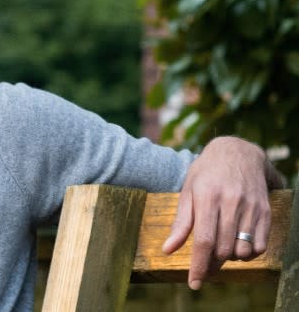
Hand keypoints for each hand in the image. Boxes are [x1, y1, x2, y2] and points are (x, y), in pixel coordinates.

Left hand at [160, 136, 283, 289]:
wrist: (237, 152)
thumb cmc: (206, 172)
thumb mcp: (187, 191)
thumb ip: (180, 222)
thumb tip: (168, 249)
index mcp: (207, 197)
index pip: (204, 240)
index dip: (199, 265)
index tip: (194, 282)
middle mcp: (231, 202)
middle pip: (223, 249)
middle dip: (212, 266)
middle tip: (204, 269)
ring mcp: (251, 206)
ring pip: (243, 250)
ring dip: (230, 259)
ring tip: (220, 251)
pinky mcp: (265, 210)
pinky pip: (260, 245)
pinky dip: (249, 254)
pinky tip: (237, 247)